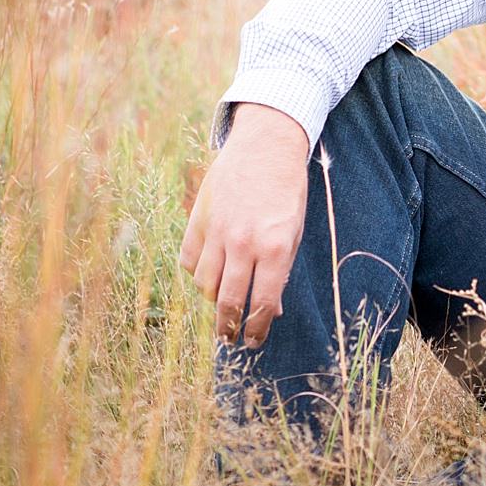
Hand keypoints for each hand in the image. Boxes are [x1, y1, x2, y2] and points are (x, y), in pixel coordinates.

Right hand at [178, 103, 309, 347]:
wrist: (266, 144)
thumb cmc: (287, 190)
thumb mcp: (295, 230)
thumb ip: (281, 269)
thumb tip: (273, 309)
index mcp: (275, 247)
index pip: (263, 303)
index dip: (258, 329)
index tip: (254, 342)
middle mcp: (244, 243)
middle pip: (228, 301)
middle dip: (229, 328)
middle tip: (230, 340)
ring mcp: (218, 231)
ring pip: (205, 284)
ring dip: (212, 301)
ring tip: (220, 308)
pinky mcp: (199, 219)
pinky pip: (189, 260)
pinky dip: (196, 274)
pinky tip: (207, 277)